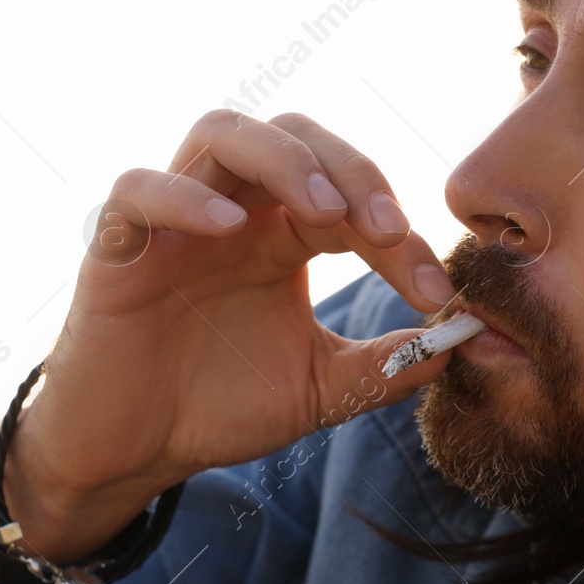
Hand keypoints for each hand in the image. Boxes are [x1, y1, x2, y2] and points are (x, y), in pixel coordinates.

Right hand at [5, 109, 458, 557]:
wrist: (135, 451)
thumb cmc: (218, 408)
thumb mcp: (320, 389)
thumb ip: (387, 365)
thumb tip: (466, 341)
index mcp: (282, 234)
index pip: (351, 198)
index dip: (401, 235)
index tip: (440, 294)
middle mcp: (233, 209)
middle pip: (295, 137)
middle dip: (352, 171)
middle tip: (389, 229)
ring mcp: (175, 218)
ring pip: (223, 132)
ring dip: (282, 161)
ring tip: (325, 211)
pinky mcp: (117, 243)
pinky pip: (141, 188)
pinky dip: (184, 196)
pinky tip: (229, 229)